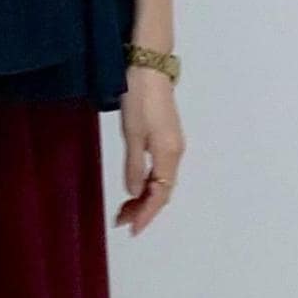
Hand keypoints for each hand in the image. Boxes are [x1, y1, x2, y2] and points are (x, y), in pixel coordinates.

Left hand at [115, 66, 183, 235]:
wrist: (149, 68)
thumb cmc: (139, 98)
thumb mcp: (132, 134)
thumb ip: (134, 165)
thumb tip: (134, 191)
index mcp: (169, 153)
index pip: (160, 194)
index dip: (146, 214)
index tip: (131, 228)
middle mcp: (176, 153)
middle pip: (163, 191)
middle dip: (144, 209)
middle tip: (121, 221)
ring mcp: (173, 145)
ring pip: (162, 182)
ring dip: (145, 198)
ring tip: (124, 209)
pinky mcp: (168, 138)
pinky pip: (161, 170)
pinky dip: (148, 183)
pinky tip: (136, 187)